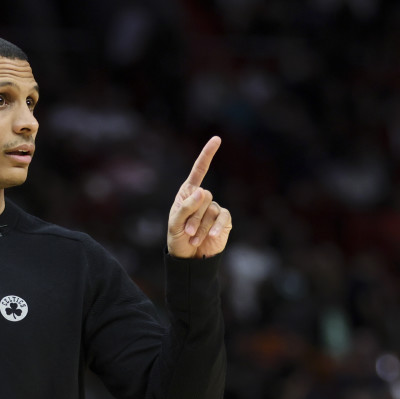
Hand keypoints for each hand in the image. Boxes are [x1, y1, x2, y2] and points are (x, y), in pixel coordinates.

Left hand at [166, 136, 232, 258]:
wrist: (188, 259)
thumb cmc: (178, 238)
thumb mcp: (176, 223)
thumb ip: (186, 206)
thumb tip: (203, 190)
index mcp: (188, 193)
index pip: (199, 170)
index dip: (207, 155)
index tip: (217, 139)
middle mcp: (202, 198)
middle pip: (204, 196)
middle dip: (194, 216)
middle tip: (188, 232)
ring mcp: (214, 209)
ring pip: (212, 209)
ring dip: (202, 226)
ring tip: (194, 239)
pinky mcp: (224, 221)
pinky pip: (223, 217)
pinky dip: (216, 227)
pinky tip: (212, 237)